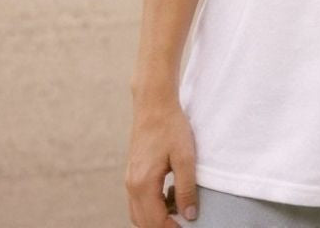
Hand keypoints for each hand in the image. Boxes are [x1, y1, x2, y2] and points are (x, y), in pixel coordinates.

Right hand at [125, 98, 198, 227]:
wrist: (154, 103)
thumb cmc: (171, 126)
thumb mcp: (185, 157)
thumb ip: (186, 188)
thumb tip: (189, 215)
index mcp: (143, 184)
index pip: (155, 222)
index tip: (189, 226)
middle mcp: (131, 185)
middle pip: (143, 222)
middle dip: (162, 226)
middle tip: (184, 221)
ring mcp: (129, 179)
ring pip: (139, 213)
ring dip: (157, 217)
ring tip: (179, 207)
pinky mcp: (133, 172)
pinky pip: (139, 200)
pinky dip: (152, 206)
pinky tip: (170, 194)